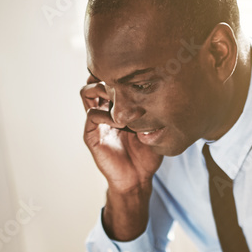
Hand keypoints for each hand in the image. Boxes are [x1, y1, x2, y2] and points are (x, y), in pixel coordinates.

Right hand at [80, 75, 161, 195]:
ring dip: (101, 89)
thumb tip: (164, 86)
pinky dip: (104, 114)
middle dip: (108, 75)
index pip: (109, 79)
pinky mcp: (91, 136)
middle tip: (124, 82)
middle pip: (94, 79)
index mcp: (117, 107)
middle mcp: (104, 110)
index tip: (133, 71)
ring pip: (86, 92)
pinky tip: (120, 122)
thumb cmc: (148, 155)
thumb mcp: (154, 127)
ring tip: (119, 98)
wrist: (137, 180)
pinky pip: (92, 115)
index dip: (116, 71)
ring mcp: (96, 122)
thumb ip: (154, 108)